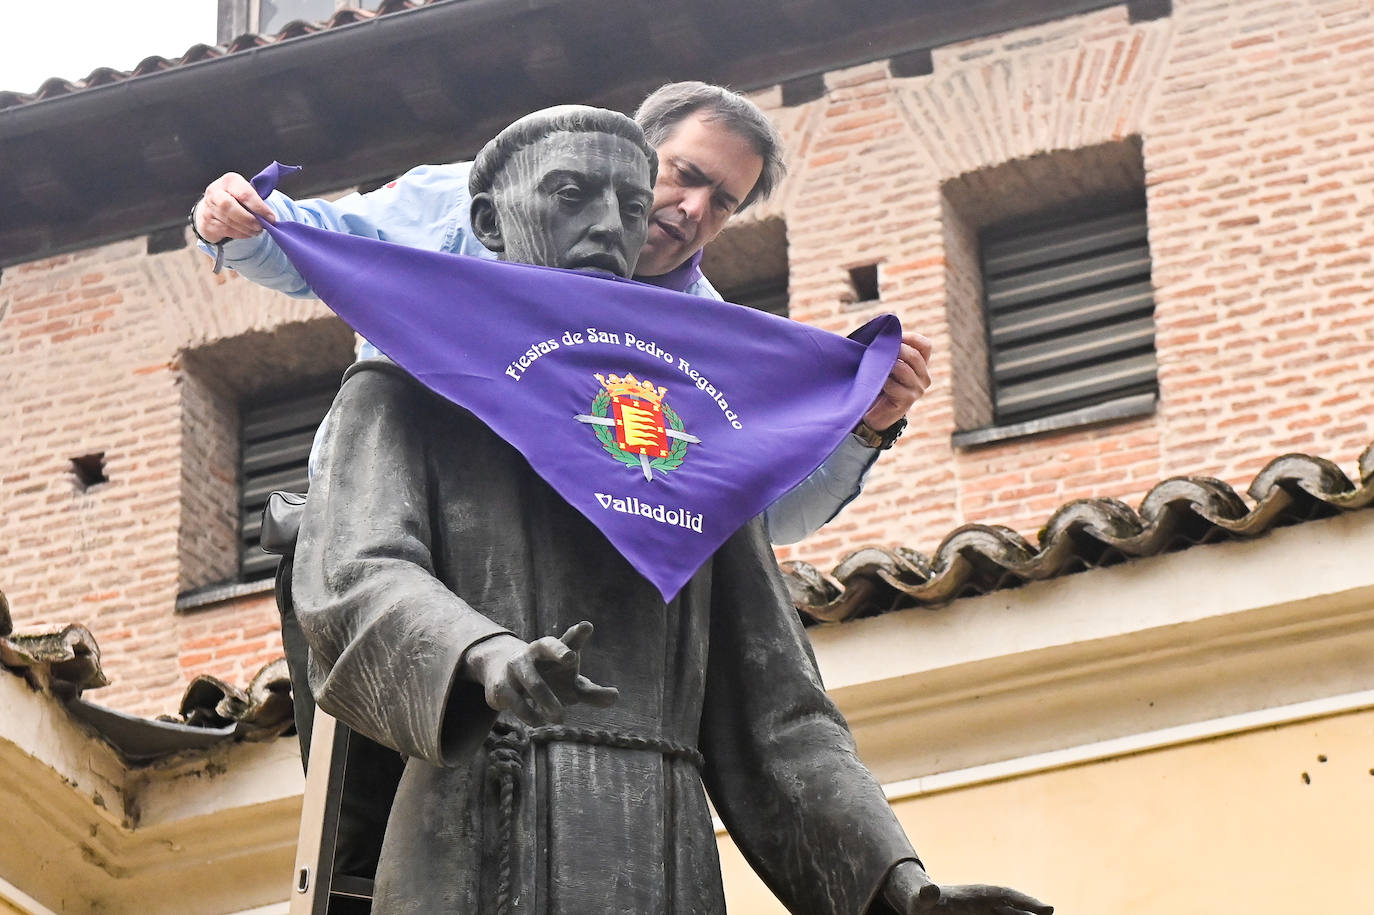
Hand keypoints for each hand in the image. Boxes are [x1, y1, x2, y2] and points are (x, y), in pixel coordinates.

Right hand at [194, 172, 276, 241]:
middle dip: (248, 219)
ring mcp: (208, 207)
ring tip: (257, 230)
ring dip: (246, 228)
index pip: (244, 194)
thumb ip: (256, 200)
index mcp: (229, 181)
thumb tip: (269, 217)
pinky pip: (225, 230)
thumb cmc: (235, 197)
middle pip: (229, 206)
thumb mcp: (245, 192)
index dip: (259, 207)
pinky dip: (240, 234)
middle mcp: (215, 191)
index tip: (271, 218)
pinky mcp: (207, 221)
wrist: (213, 205)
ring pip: (227, 220)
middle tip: (261, 226)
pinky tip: (247, 233)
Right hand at [463, 621, 618, 725]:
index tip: (587, 627)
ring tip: (560, 718)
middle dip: (558, 651)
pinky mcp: (502, 686)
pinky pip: (516, 701)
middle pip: (546, 646)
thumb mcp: (572, 686)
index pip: (569, 639)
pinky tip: (540, 722)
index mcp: (557, 650)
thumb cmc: (549, 679)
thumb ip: (592, 692)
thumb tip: (616, 697)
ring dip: (546, 700)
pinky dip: (529, 713)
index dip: (577, 633)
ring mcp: (517, 666)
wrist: (505, 677)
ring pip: (532, 681)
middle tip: (572, 657)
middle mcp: (536, 652)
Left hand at [863, 331, 931, 430]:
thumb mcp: (886, 364)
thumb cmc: (878, 385)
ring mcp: (917, 390)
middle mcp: (924, 377)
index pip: (925, 346)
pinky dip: (883, 381)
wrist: (875, 414)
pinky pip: (895, 386)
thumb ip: (889, 349)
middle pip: (914, 356)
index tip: (893, 337)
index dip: (910, 337)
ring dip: (887, 365)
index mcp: (921, 365)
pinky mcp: (907, 401)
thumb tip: (882, 329)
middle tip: (878, 350)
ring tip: (875, 365)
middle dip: (895, 350)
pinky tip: (876, 382)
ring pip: (905, 369)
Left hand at [883, 861, 1051, 914]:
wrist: (920, 902)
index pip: (1006, 895)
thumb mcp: (921, 898)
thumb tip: (928, 891)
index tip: (1047, 909)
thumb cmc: (920, 900)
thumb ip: (925, 896)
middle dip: (1035, 912)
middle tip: (1052, 914)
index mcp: (976, 894)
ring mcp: (986, 914)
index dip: (1027, 901)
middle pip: (1016, 909)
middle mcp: (986, 903)